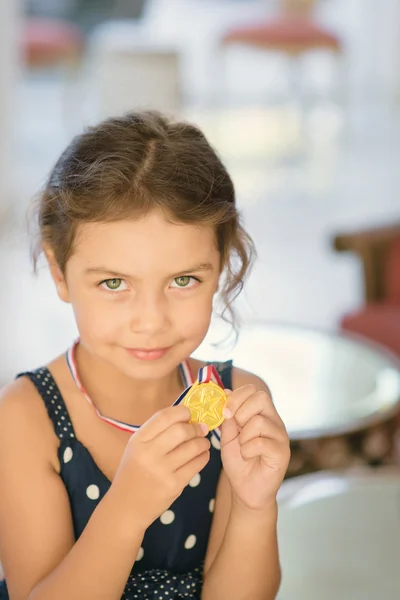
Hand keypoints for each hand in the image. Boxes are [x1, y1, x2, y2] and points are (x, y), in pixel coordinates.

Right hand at [112, 405, 209, 527]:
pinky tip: (203, 455)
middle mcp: (148, 453)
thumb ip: (156, 433)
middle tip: (201, 429)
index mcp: (138, 440)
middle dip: (195, 427)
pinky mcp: (173, 485)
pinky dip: (204, 457)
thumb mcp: (136, 448)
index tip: (189, 413)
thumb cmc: (133, 473)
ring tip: (204, 442)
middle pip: (181, 430)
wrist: (125, 507)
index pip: (163, 417)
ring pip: (192, 447)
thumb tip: (185, 416)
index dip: (181, 411)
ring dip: (203, 442)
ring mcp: (162, 470)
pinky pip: (196, 465)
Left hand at [220, 384, 289, 511]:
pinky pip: (261, 442)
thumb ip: (229, 416)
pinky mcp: (282, 453)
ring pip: (258, 421)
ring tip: (243, 448)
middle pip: (261, 398)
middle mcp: (274, 422)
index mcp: (262, 414)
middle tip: (235, 428)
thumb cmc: (238, 462)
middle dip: (241, 411)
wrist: (246, 490)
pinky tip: (248, 457)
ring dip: (243, 436)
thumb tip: (227, 392)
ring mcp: (280, 436)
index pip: (255, 391)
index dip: (238, 397)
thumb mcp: (228, 435)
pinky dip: (247, 450)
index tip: (225, 412)